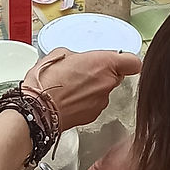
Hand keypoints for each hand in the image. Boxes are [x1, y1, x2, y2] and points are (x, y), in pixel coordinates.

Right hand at [22, 48, 139, 134]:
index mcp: (104, 63)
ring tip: (71, 87)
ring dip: (92, 89)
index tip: (119, 60)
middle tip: (83, 71)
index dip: (126, 61)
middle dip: (102, 74)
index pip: (133, 62)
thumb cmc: (46, 81)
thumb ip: (76, 56)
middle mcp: (107, 83)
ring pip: (103, 91)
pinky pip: (94, 104)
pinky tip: (69, 99)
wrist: (37, 108)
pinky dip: (85, 102)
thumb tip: (76, 60)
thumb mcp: (59, 54)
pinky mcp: (93, 115)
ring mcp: (101, 102)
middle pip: (116, 76)